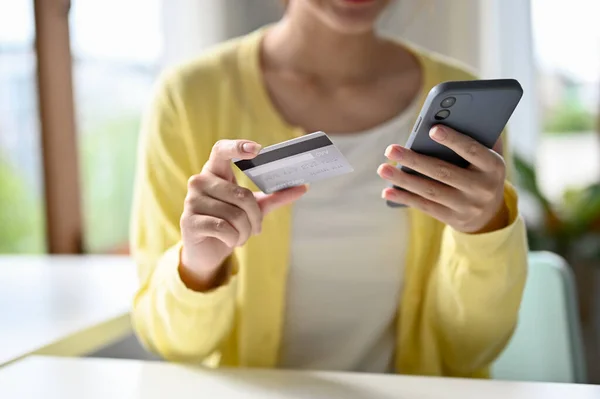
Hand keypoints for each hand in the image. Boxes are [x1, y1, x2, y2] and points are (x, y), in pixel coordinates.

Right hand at [180, 139, 307, 290]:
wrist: (206, 250)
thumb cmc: (230, 222)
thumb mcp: (254, 207)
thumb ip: (275, 196)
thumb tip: (304, 186)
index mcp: (215, 172)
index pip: (221, 150)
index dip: (237, 147)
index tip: (257, 150)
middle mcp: (200, 182)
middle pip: (242, 195)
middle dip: (255, 217)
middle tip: (256, 228)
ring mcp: (192, 201)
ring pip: (235, 215)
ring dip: (245, 231)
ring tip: (241, 236)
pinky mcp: (189, 222)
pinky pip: (224, 229)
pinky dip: (234, 239)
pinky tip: (231, 241)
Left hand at [378, 125, 507, 233]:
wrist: (490, 214)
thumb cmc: (482, 171)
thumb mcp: (488, 155)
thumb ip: (477, 137)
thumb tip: (452, 116)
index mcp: (494, 166)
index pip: (472, 151)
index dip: (453, 140)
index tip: (432, 129)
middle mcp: (482, 188)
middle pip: (443, 172)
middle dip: (414, 160)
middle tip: (390, 149)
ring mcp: (466, 205)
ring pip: (430, 191)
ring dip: (403, 180)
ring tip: (383, 169)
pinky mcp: (452, 218)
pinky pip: (425, 206)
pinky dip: (404, 198)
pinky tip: (387, 190)